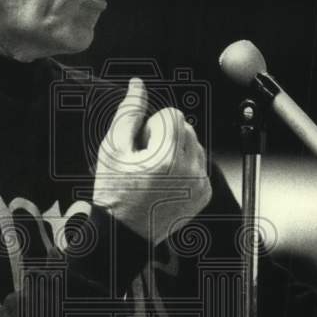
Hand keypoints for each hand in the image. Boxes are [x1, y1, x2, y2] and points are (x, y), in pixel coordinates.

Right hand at [92, 77, 211, 243]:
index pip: (173, 114)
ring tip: (155, 172)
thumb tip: (138, 83)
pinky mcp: (204, 195)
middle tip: (146, 159)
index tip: (141, 146)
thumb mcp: (112, 148)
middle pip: (186, 127)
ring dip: (177, 150)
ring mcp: (199, 185)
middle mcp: (189, 171)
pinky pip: (199, 164)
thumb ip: (129, 112)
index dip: (153, 125)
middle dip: (166, 136)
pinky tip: (165, 183)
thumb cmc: (113, 190)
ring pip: (195, 145)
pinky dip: (184, 167)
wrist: (123, 233)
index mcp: (166, 158)